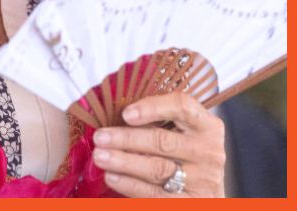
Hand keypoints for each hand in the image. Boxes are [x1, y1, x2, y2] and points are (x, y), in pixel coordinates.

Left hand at [92, 92, 225, 197]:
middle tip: (100, 137)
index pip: (182, 107)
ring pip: (157, 168)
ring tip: (100, 157)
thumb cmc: (183, 152)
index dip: (152, 108)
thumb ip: (155, 120)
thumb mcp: (179, 130)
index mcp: (207, 125)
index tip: (125, 113)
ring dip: (124, 162)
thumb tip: (113, 112)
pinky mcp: (192, 202)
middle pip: (163, 141)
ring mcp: (203, 180)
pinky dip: (130, 185)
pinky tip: (111, 177)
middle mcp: (209, 152)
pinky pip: (156, 194)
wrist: (205, 190)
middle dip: (126, 138)